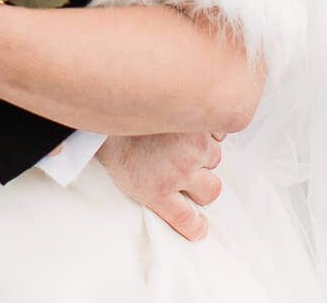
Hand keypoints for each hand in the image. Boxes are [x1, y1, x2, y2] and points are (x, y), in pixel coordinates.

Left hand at [97, 131, 226, 242]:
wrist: (111, 99)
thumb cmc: (110, 134)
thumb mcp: (121, 172)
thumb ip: (149, 189)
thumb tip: (159, 193)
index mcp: (157, 189)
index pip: (186, 220)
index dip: (194, 226)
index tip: (198, 227)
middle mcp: (180, 171)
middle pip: (210, 192)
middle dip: (203, 187)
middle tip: (191, 176)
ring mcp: (193, 147)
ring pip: (215, 159)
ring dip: (203, 155)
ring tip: (184, 143)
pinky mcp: (201, 122)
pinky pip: (216, 132)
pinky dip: (207, 130)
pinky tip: (190, 125)